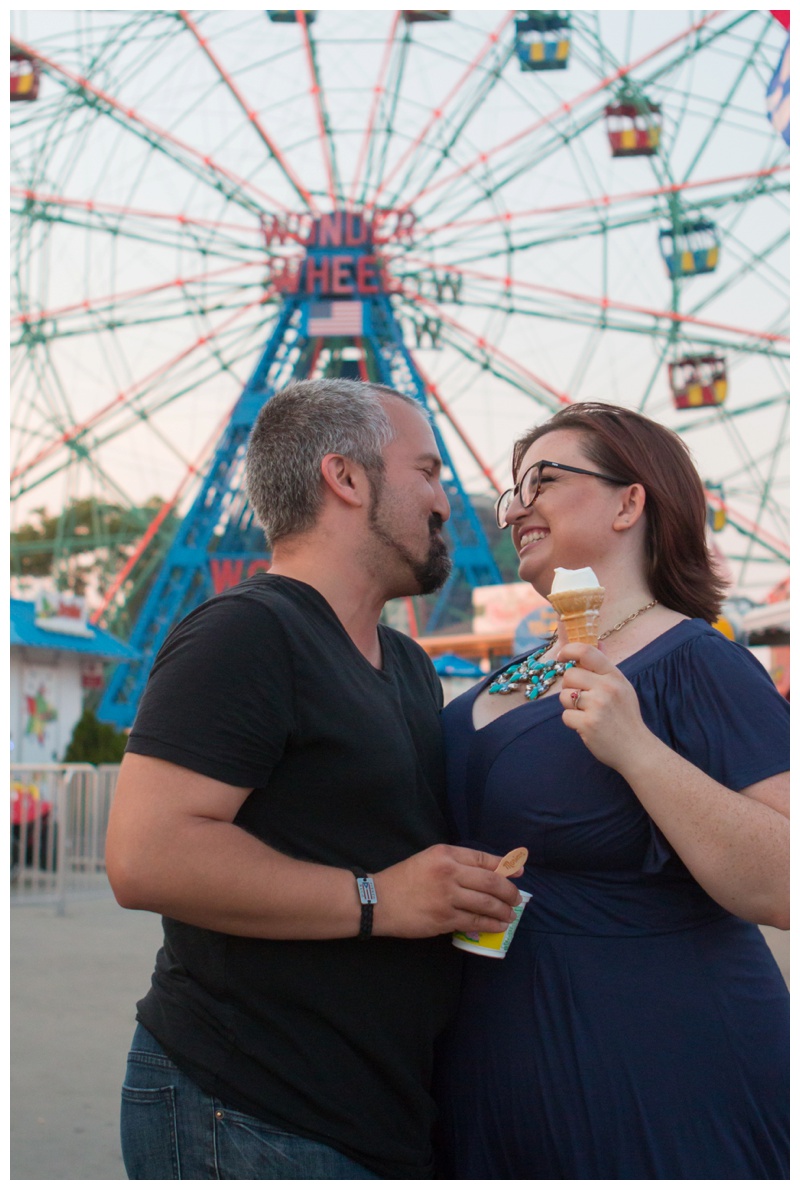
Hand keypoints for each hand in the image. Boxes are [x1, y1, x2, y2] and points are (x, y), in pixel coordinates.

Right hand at [372, 844, 521, 938]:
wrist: (378, 901)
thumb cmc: (403, 879)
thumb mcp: (428, 860)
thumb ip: (455, 863)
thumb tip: (488, 872)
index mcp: (445, 854)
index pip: (483, 859)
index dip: (504, 866)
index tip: (519, 873)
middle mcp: (449, 872)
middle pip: (491, 882)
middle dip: (509, 892)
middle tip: (517, 899)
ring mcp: (447, 897)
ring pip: (486, 903)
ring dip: (504, 910)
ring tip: (510, 915)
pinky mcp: (444, 919)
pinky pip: (475, 922)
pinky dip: (491, 924)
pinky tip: (498, 925)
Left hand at [557, 642, 653, 770]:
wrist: (636, 749)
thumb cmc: (626, 717)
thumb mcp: (622, 687)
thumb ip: (605, 668)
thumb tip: (597, 642)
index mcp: (614, 676)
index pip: (587, 652)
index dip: (569, 650)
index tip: (562, 656)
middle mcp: (607, 688)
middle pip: (570, 675)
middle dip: (570, 687)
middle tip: (582, 699)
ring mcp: (597, 706)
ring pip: (565, 696)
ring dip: (570, 706)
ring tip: (587, 713)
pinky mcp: (588, 724)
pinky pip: (566, 715)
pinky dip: (572, 722)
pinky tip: (586, 726)